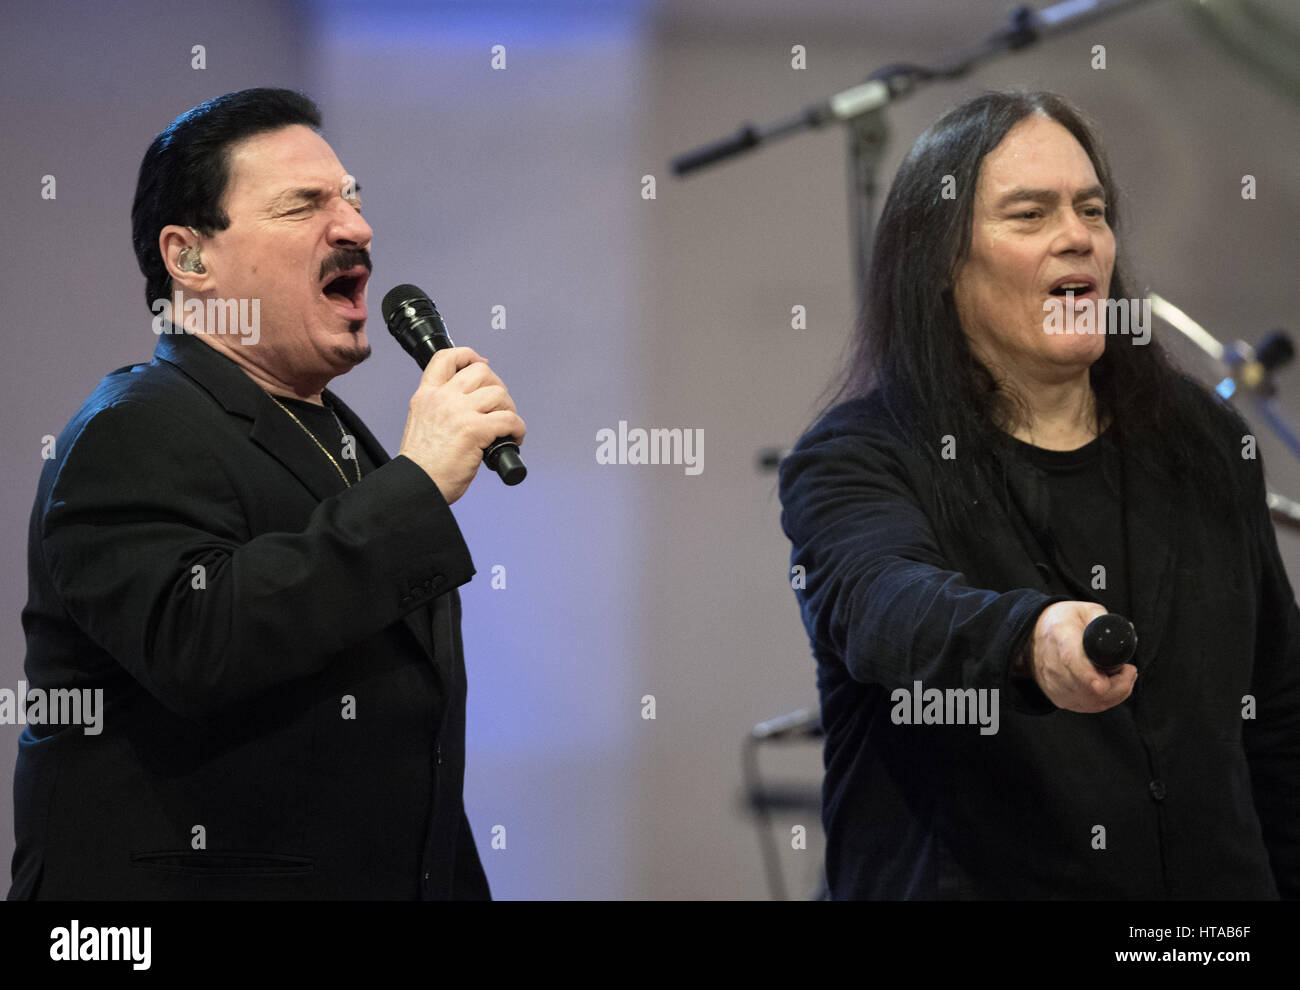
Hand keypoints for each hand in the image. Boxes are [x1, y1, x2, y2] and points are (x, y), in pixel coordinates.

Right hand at [397, 347, 525, 504]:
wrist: (416, 485)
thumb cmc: (423, 464)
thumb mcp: (422, 422)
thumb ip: (440, 407)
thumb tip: (472, 404)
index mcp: (426, 395)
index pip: (446, 358)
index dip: (468, 355)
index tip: (481, 363)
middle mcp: (442, 398)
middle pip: (481, 371)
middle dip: (497, 386)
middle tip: (499, 405)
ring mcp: (458, 412)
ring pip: (499, 393)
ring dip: (509, 409)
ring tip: (507, 426)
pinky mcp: (474, 430)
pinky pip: (510, 419)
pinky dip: (518, 429)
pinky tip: (513, 439)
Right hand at [1023, 601, 1136, 712]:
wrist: (1032, 636)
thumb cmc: (1062, 622)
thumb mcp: (1084, 610)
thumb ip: (1105, 620)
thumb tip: (1128, 632)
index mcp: (1061, 635)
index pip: (1071, 660)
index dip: (1088, 675)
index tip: (1107, 680)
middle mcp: (1053, 664)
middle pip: (1088, 687)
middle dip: (1119, 683)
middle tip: (1129, 670)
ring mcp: (1054, 684)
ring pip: (1091, 701)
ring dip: (1116, 693)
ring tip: (1123, 676)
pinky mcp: (1057, 697)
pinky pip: (1087, 707)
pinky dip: (1105, 701)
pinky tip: (1111, 687)